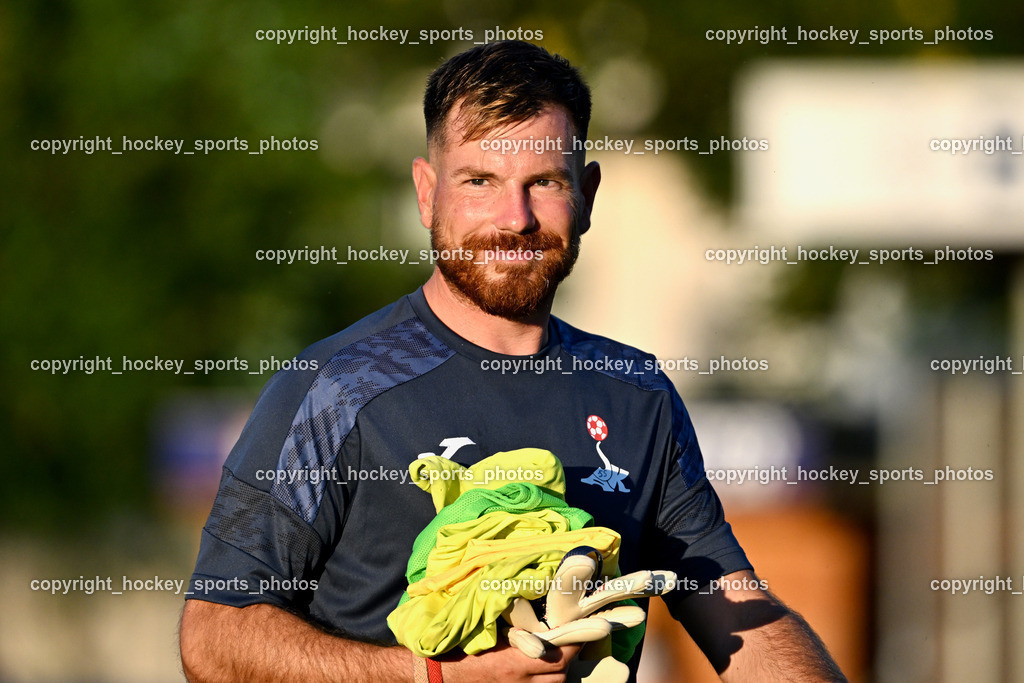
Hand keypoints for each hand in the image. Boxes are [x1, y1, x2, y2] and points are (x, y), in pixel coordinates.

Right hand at [436, 639, 581, 682]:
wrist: (445, 672)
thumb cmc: (466, 648)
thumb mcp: (493, 634)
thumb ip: (519, 628)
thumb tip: (541, 611)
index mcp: (515, 662)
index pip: (558, 657)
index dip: (573, 643)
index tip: (580, 629)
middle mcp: (521, 682)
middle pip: (560, 674)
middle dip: (569, 657)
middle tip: (569, 639)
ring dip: (558, 670)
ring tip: (555, 653)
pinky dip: (545, 680)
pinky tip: (541, 669)